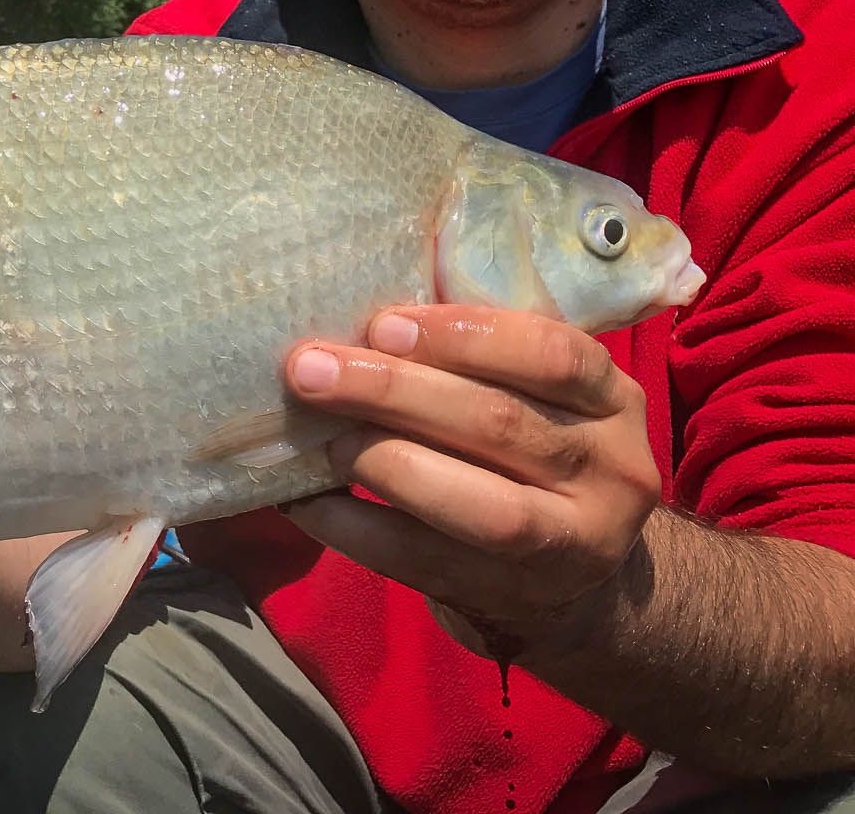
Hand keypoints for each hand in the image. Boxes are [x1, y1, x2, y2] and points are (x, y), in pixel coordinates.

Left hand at [279, 306, 659, 659]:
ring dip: (383, 461)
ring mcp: (575, 545)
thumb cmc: (526, 458)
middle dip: (393, 390)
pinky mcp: (517, 598)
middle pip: (496, 422)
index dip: (462, 335)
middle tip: (311, 370)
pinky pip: (426, 561)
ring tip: (320, 438)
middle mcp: (611, 471)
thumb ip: (476, 359)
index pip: (552, 354)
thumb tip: (359, 323)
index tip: (380, 325)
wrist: (570, 582)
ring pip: (477, 504)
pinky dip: (357, 528)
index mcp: (613, 400)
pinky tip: (307, 501)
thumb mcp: (533, 399)